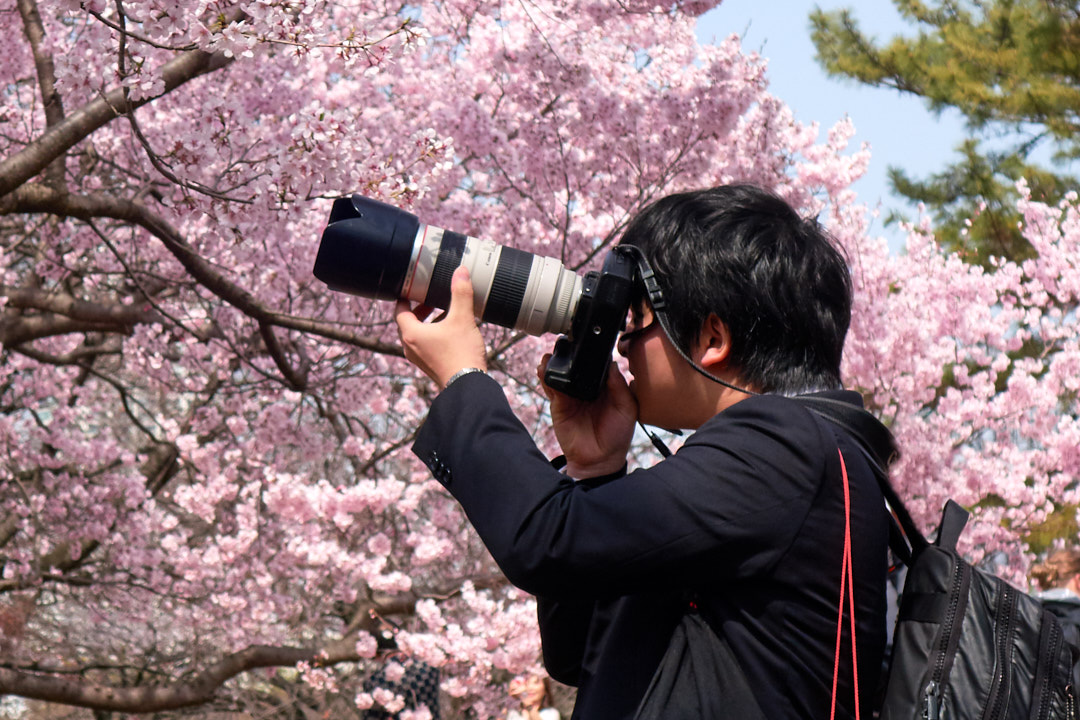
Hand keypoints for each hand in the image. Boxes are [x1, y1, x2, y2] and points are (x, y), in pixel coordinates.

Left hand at [395, 267, 486, 387]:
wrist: (468, 385)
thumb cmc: (461, 353)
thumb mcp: (462, 318)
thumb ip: (461, 293)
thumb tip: (460, 272)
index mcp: (411, 334)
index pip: (399, 310)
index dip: (405, 297)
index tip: (413, 288)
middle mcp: (410, 347)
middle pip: (407, 322)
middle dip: (420, 309)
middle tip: (433, 300)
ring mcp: (419, 358)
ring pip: (417, 334)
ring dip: (428, 322)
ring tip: (446, 314)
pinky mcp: (429, 365)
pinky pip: (425, 345)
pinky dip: (433, 335)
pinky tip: (451, 331)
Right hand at [538, 356, 637, 477]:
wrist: (599, 460)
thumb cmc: (617, 436)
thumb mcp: (627, 409)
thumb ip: (620, 387)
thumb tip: (612, 364)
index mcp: (606, 386)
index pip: (597, 365)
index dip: (592, 354)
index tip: (588, 343)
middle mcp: (587, 387)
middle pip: (577, 366)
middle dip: (569, 355)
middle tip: (566, 344)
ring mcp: (571, 395)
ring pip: (561, 374)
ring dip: (554, 363)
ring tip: (550, 356)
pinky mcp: (559, 405)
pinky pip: (551, 388)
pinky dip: (546, 378)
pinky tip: (543, 370)